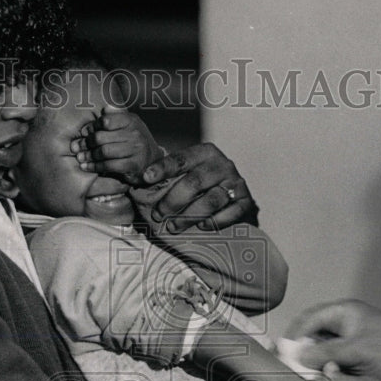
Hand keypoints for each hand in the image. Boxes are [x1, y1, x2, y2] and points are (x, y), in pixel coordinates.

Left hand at [70, 104, 161, 181]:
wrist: (152, 161)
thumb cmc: (135, 141)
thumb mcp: (129, 125)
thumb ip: (116, 115)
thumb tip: (105, 108)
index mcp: (131, 121)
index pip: (106, 121)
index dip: (92, 127)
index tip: (83, 133)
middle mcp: (134, 134)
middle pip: (101, 137)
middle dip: (86, 143)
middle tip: (76, 148)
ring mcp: (135, 150)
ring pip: (103, 152)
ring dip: (89, 156)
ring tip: (80, 158)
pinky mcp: (133, 165)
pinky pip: (109, 165)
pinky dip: (95, 167)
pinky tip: (87, 167)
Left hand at [140, 143, 256, 232]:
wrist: (233, 199)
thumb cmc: (201, 187)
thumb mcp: (187, 174)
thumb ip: (167, 176)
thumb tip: (135, 180)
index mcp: (205, 153)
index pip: (181, 159)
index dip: (163, 168)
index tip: (146, 178)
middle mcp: (222, 164)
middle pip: (194, 182)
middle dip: (172, 201)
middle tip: (158, 215)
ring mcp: (236, 183)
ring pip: (210, 201)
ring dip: (188, 216)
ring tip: (173, 226)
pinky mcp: (245, 202)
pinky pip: (230, 213)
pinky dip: (214, 221)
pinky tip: (202, 227)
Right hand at [286, 299, 380, 380]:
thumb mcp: (358, 351)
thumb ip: (326, 353)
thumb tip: (297, 356)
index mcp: (345, 312)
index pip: (309, 318)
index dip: (293, 334)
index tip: (280, 353)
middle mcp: (344, 324)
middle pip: (312, 335)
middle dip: (301, 352)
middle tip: (289, 368)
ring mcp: (349, 342)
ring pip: (320, 352)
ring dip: (314, 365)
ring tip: (306, 377)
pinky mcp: (354, 360)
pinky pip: (331, 364)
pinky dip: (326, 372)